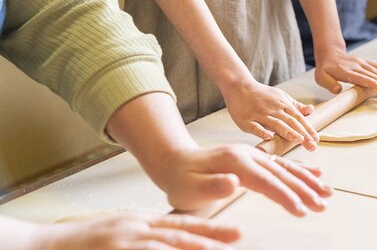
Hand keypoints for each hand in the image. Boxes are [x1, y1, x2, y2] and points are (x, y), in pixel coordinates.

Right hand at [37, 214, 239, 249]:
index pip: (181, 224)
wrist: (45, 245)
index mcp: (140, 222)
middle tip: (236, 237)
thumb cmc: (85, 243)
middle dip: (210, 236)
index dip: (210, 228)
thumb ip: (148, 239)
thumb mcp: (121, 233)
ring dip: (191, 248)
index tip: (235, 232)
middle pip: (179, 232)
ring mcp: (123, 241)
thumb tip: (172, 244)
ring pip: (164, 245)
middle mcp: (135, 228)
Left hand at [159, 144, 331, 214]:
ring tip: (327, 192)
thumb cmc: (182, 179)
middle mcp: (248, 155)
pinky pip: (281, 164)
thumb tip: (234, 183)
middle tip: (322, 205)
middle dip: (304, 189)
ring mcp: (253, 155)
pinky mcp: (255, 158)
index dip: (285, 195)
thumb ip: (212, 186)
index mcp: (236, 162)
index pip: (266, 181)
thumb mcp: (190, 187)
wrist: (176, 162)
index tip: (301, 209)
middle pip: (281, 173)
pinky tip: (315, 174)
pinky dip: (300, 169)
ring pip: (285, 167)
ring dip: (308, 180)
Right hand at [224, 80, 319, 149]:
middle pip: (290, 122)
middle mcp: (274, 110)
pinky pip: (255, 126)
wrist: (239, 86)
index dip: (308, 129)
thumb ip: (296, 106)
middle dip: (302, 134)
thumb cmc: (262, 94)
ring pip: (276, 124)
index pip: (299, 118)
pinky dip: (262, 132)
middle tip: (312, 146)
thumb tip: (311, 110)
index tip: (316, 140)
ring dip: (288, 132)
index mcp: (283, 105)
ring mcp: (260, 115)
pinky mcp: (247, 120)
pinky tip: (269, 137)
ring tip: (298, 140)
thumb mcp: (281, 96)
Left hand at [314, 45, 376, 93]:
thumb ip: (328, 84)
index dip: (369, 82)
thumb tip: (337, 90)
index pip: (359, 77)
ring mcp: (362, 63)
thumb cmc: (325, 68)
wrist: (330, 52)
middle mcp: (356, 66)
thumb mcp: (320, 77)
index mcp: (345, 71)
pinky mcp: (365, 62)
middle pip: (371, 75)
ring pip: (376, 71)